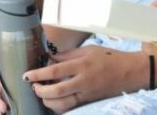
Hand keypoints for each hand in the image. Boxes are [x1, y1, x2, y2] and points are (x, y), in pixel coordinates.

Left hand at [25, 46, 141, 111]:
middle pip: (56, 91)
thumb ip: (67, 55)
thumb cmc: (109, 58)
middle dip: (40, 91)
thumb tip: (49, 58)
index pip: (55, 72)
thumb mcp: (87, 50)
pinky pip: (71, 106)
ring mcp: (87, 94)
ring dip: (48, 101)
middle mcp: (83, 82)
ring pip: (63, 104)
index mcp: (81, 65)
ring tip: (41, 93)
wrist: (130, 73)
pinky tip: (53, 100)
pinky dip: (59, 105)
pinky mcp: (90, 102)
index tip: (26, 75)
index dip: (38, 74)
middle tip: (32, 86)